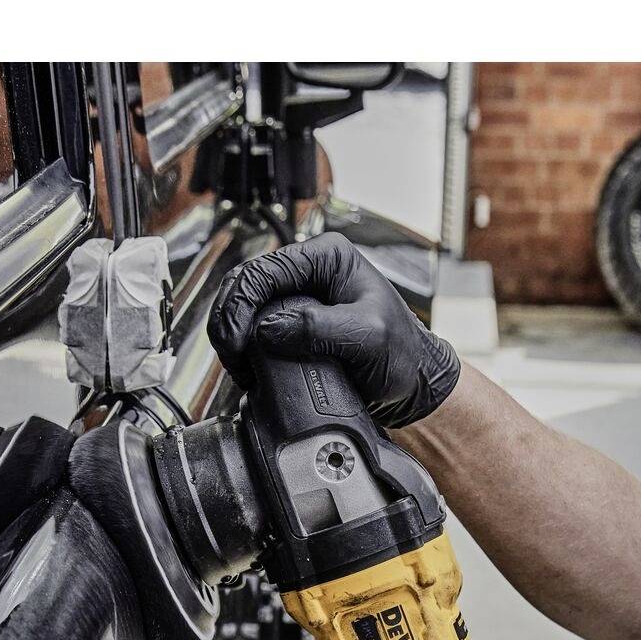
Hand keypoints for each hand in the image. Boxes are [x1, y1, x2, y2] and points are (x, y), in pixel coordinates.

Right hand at [207, 231, 461, 430]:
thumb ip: (318, 328)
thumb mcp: (368, 337)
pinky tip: (249, 369)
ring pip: (244, 306)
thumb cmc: (402, 354)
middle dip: (230, 320)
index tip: (238, 342)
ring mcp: (299, 296)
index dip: (241, 306)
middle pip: (245, 284)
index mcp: (327, 257)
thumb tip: (269, 329)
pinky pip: (253, 329)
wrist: (411, 382)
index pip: (265, 270)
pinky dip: (244, 349)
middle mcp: (309, 271)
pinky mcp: (292, 323)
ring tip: (240, 367)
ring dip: (233, 336)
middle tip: (232, 357)